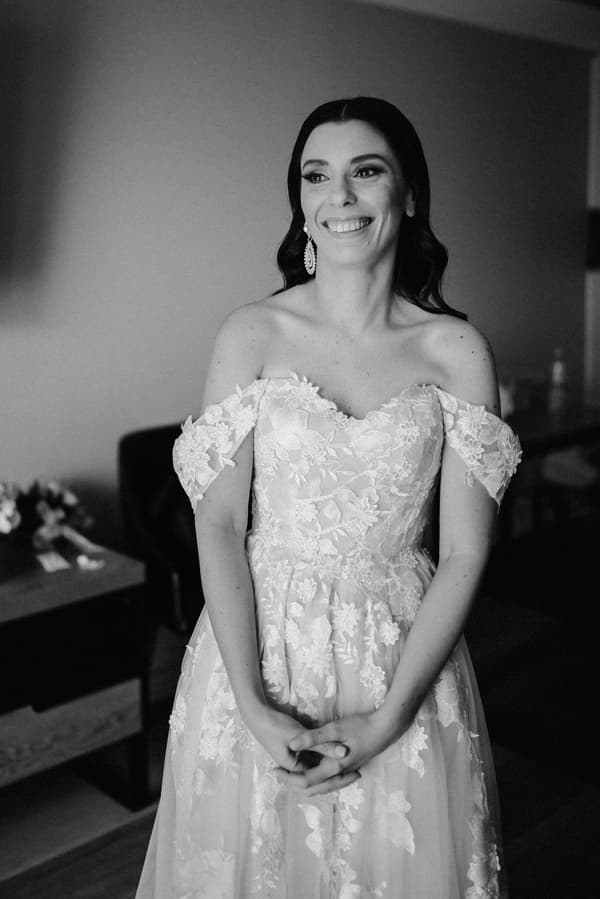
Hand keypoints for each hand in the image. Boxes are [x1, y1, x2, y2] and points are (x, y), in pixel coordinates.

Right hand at [247, 702, 348, 772]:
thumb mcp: (300, 735)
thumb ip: (322, 744)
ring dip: (332, 765)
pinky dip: (324, 756)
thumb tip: (345, 753)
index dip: (339, 777)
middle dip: (337, 776)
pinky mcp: (295, 749)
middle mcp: (295, 767)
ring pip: (318, 766)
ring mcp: (294, 758)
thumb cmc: (275, 725)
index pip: (321, 778)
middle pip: (320, 775)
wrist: (256, 715)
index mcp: (295, 768)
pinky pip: (313, 757)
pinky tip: (336, 750)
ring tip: (351, 764)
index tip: (356, 771)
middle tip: (357, 772)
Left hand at [276, 709, 400, 796]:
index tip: (274, 770)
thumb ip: (313, 738)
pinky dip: (317, 777)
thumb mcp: (334, 729)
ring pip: (322, 785)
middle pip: (312, 788)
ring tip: (289, 773)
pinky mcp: (350, 765)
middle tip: (277, 774)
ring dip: (305, 781)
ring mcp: (346, 770)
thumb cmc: (361, 726)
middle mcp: (339, 773)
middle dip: (293, 783)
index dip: (287, 778)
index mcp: (334, 767)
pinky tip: (312, 767)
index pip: (305, 781)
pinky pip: (329, 778)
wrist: (386, 728)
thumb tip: (292, 745)